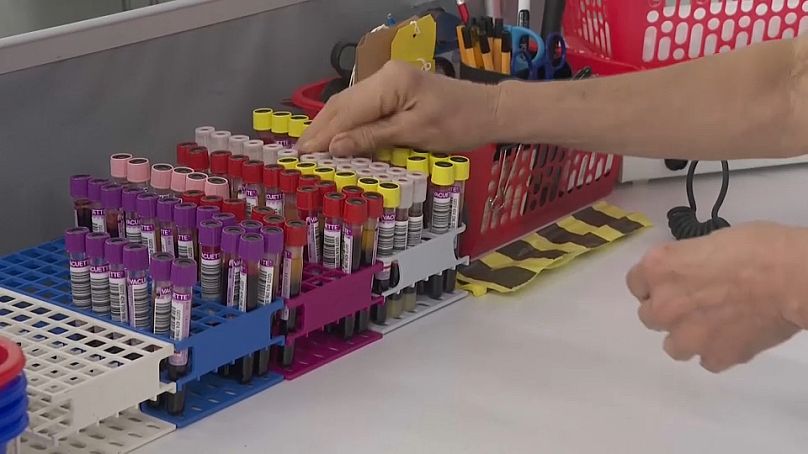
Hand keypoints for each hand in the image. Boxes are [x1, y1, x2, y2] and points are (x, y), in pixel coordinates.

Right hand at [297, 60, 501, 155]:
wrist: (489, 111)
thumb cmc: (458, 124)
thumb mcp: (414, 134)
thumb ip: (372, 138)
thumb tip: (334, 147)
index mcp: (389, 83)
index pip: (346, 111)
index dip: (322, 134)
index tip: (302, 155)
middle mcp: (384, 76)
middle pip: (342, 105)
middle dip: (320, 130)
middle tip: (298, 155)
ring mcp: (389, 81)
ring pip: (349, 105)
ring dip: (329, 127)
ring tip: (310, 149)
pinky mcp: (395, 90)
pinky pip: (363, 107)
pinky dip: (347, 124)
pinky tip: (335, 139)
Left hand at [626, 222, 807, 372]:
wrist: (793, 278)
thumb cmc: (757, 248)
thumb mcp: (707, 242)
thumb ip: (686, 263)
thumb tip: (689, 273)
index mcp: (659, 269)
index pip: (635, 283)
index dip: (654, 283)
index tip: (671, 283)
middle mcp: (664, 304)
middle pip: (649, 315)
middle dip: (669, 310)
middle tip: (695, 304)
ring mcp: (687, 335)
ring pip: (672, 345)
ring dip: (687, 336)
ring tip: (712, 325)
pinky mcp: (714, 357)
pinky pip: (706, 360)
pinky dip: (717, 351)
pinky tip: (734, 337)